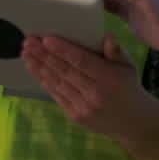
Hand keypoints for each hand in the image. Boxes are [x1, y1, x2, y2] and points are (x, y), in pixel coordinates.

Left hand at [22, 34, 158, 145]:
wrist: (132, 122)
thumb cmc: (128, 87)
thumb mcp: (129, 66)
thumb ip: (116, 52)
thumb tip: (107, 37)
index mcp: (110, 78)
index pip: (82, 62)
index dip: (63, 50)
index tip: (46, 39)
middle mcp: (95, 94)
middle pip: (65, 71)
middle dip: (44, 55)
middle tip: (28, 42)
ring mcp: (83, 107)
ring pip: (57, 83)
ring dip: (39, 67)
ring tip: (26, 53)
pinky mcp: (75, 116)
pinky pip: (57, 95)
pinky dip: (44, 81)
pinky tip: (35, 68)